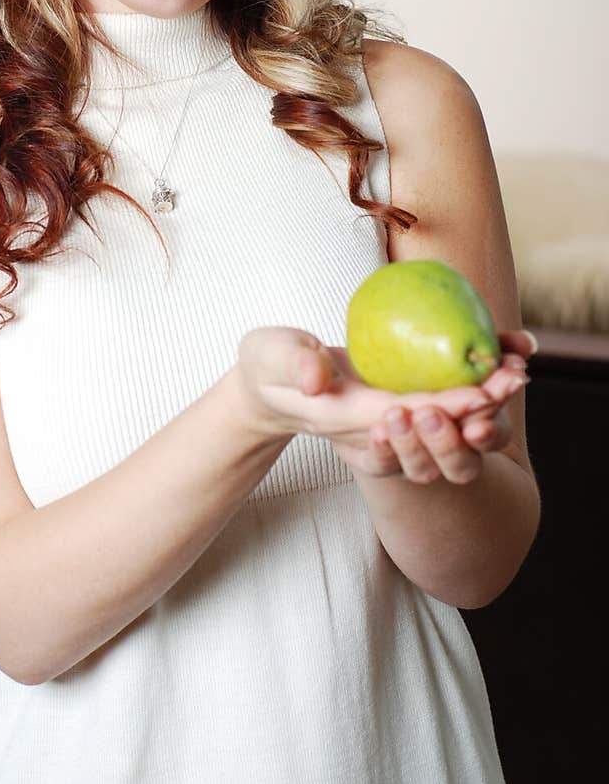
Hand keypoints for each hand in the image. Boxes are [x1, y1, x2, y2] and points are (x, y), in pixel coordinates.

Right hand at [234, 326, 533, 482]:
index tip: (478, 392)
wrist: (270, 390)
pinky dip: (473, 392)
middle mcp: (374, 428)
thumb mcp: (268, 356)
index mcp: (344, 416)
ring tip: (516, 371)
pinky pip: (441, 409)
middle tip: (514, 377)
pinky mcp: (397, 411)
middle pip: (433, 427)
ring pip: (444, 425)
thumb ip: (291, 363)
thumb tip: (317, 377)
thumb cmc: (267, 366)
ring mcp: (389, 424)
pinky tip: (498, 361)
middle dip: (478, 407)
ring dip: (485, 403)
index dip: (441, 408)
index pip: (399, 416)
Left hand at [364, 329, 534, 483]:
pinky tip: (378, 432)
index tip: (486, 402)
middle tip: (430, 413)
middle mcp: (447, 451)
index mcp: (473, 426)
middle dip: (450, 443)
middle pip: (463, 466)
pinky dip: (383, 450)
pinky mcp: (379, 461)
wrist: (362, 381)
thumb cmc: (416, 361)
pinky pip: (381, 465)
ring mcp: (412, 460)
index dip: (495, 422)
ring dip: (412, 445)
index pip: (495, 432)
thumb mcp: (449, 344)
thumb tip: (527, 342)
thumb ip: (491, 343)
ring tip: (396, 415)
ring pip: (423, 471)